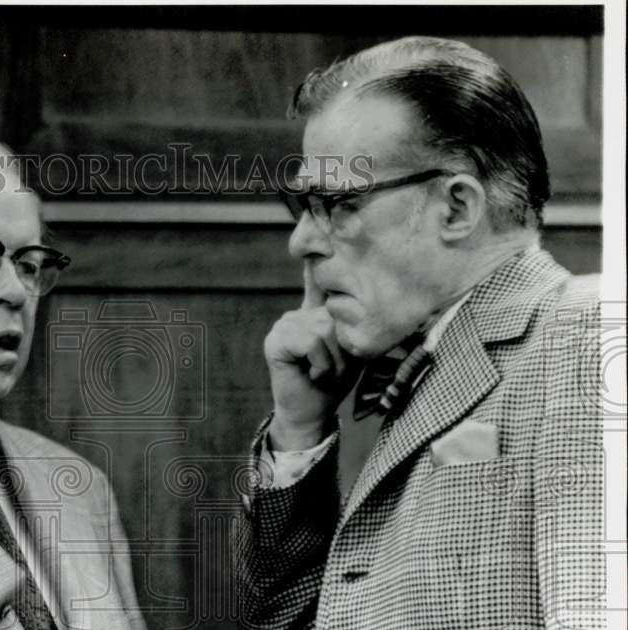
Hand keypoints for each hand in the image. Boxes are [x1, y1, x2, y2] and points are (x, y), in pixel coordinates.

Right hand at [263, 264, 360, 449]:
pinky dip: (320, 363)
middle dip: (343, 347)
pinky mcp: (275, 340)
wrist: (311, 412)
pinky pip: (310, 341)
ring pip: (323, 328)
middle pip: (333, 314)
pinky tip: (310, 373)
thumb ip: (351, 324)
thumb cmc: (334, 382)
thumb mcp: (352, 348)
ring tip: (323, 371)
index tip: (315, 216)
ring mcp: (284, 325)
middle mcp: (297, 313)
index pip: (317, 276)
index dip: (317, 249)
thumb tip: (355, 299)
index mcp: (315, 311)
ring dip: (333, 359)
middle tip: (334, 367)